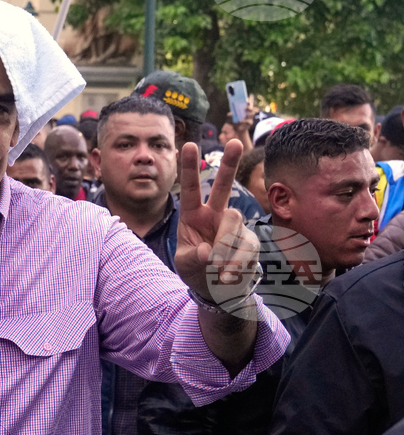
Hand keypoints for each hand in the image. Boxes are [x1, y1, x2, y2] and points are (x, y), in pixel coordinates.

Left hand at [175, 139, 259, 304]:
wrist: (217, 292)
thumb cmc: (196, 272)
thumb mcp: (185, 265)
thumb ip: (192, 258)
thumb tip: (206, 251)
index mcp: (193, 216)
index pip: (190, 189)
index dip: (189, 168)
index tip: (188, 144)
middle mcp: (215, 216)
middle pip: (224, 187)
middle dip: (229, 164)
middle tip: (235, 142)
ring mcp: (235, 228)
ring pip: (233, 224)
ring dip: (223, 248)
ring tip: (215, 271)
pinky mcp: (250, 241)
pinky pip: (245, 247)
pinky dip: (235, 264)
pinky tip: (225, 277)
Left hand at [233, 102, 258, 134]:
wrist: (234, 129)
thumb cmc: (233, 120)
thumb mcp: (229, 117)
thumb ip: (230, 115)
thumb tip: (231, 113)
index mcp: (244, 108)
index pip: (248, 103)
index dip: (248, 100)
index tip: (247, 99)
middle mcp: (248, 112)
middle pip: (252, 107)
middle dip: (249, 107)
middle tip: (245, 108)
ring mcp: (249, 117)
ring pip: (252, 113)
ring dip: (249, 114)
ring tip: (246, 115)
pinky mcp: (249, 123)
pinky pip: (249, 121)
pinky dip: (246, 121)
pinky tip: (242, 122)